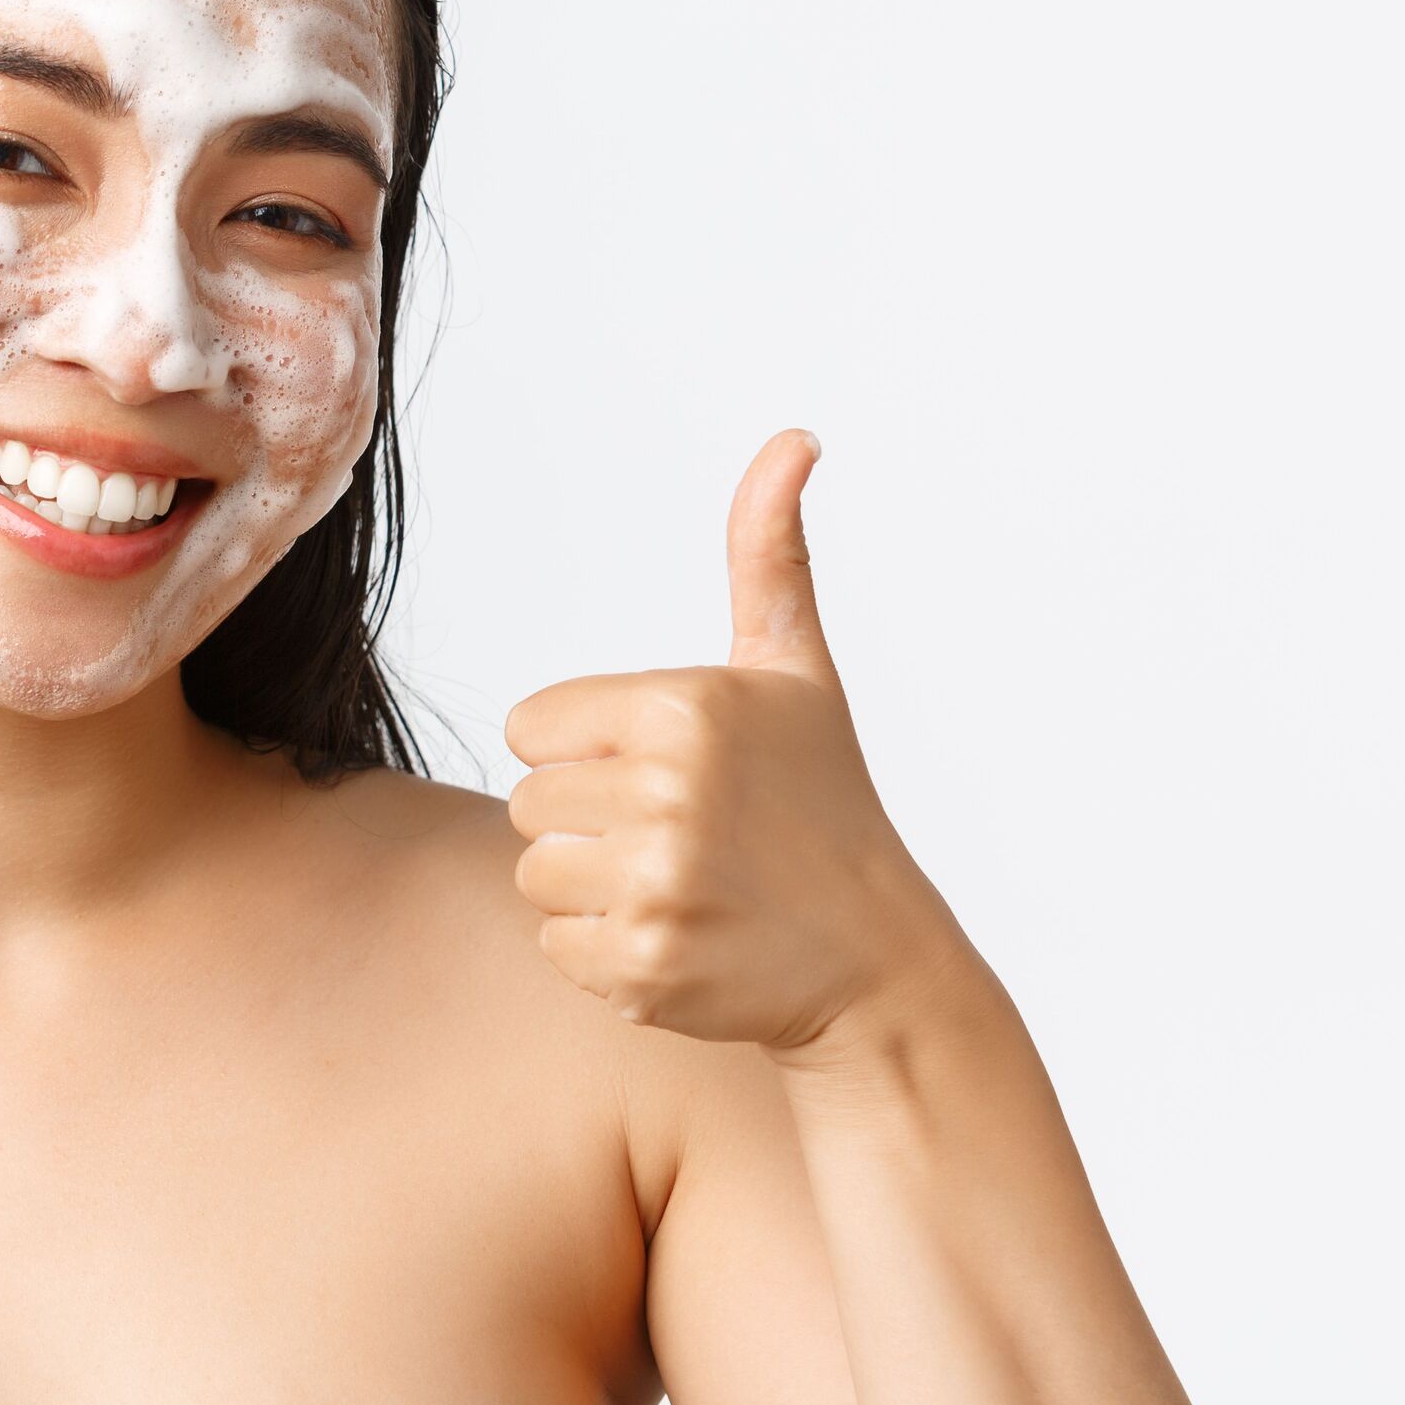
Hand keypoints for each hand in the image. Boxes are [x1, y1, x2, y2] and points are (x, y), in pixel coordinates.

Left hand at [505, 429, 972, 1058]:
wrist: (877, 958)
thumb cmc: (822, 800)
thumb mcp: (794, 670)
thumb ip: (768, 552)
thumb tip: (794, 437)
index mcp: (682, 708)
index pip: (530, 727)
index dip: (585, 750)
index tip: (663, 770)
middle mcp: (667, 794)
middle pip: (528, 802)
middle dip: (590, 819)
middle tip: (683, 836)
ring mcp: (656, 887)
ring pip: (534, 874)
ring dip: (590, 886)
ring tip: (682, 885)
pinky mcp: (643, 968)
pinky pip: (556, 947)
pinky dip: (604, 953)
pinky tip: (680, 938)